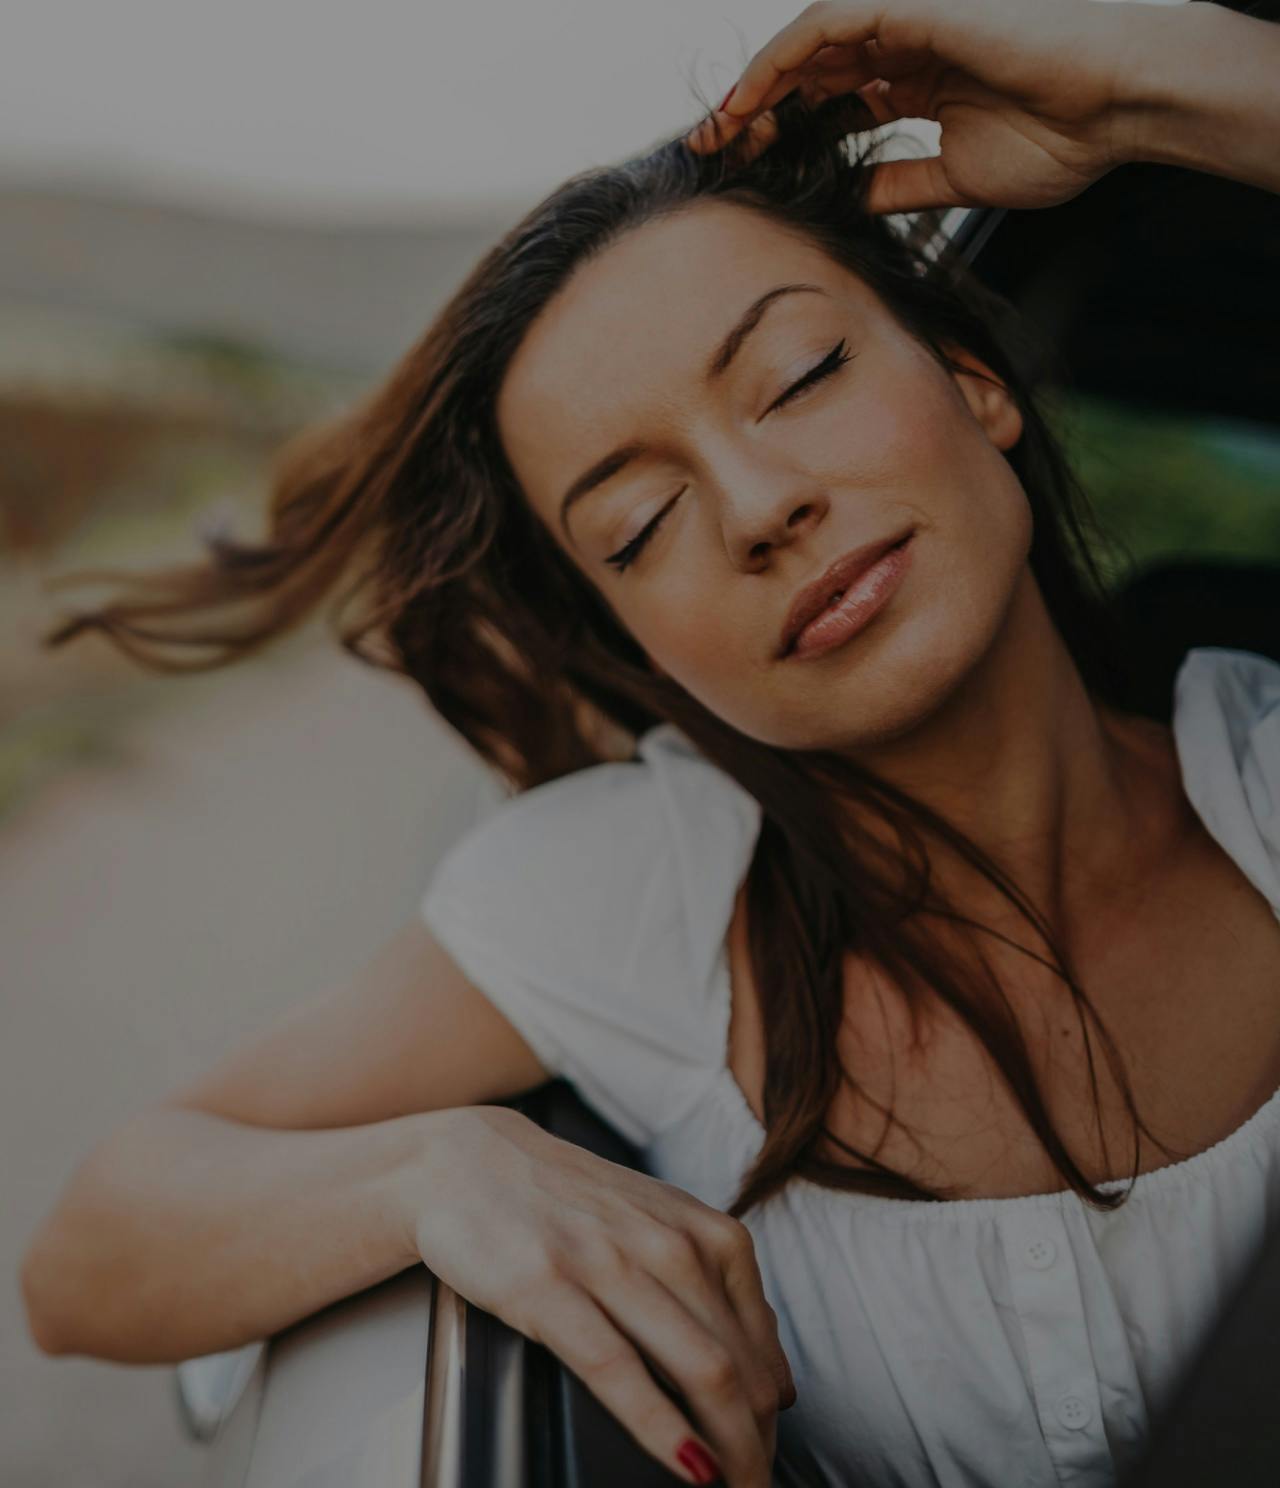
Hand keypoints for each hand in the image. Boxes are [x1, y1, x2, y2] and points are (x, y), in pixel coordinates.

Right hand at [402, 1105, 794, 1486]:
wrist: (466, 1161)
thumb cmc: (563, 1201)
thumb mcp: (655, 1223)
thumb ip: (714, 1288)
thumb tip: (774, 1379)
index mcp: (699, 1229)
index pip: (760, 1340)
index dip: (770, 1414)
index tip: (768, 1454)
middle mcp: (664, 1242)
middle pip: (738, 1364)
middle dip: (757, 1443)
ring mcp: (607, 1263)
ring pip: (698, 1368)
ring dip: (729, 1447)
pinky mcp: (548, 1288)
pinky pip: (618, 1369)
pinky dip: (661, 1427)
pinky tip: (687, 1464)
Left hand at [683, 0, 1158, 214]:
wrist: (1115, 107)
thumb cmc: (1061, 138)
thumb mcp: (954, 178)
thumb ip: (896, 184)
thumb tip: (847, 204)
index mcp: (921, 83)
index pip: (835, 104)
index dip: (788, 134)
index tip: (749, 171)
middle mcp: (908, 47)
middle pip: (812, 74)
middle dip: (758, 112)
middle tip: (715, 152)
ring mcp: (910, 23)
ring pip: (809, 46)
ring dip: (758, 86)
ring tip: (720, 130)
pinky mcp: (912, 6)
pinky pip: (826, 25)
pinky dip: (781, 59)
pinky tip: (750, 98)